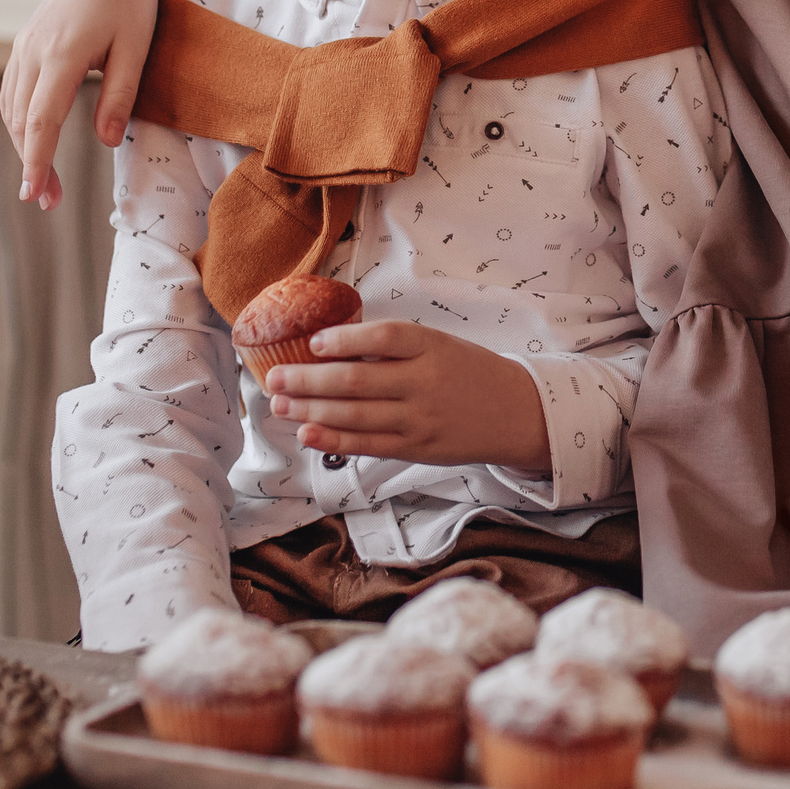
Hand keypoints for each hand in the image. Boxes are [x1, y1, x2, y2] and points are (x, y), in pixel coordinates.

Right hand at [0, 0, 182, 208]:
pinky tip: (32, 140)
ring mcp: (24, 45)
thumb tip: (106, 141)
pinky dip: (19, 120)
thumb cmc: (132, 3)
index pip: (41, 120)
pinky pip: (12, 90)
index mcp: (62, 53)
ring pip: (12, 108)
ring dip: (23, 146)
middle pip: (22, 120)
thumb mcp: (136, 49)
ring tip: (44, 181)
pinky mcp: (25, 43)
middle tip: (48, 202)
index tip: (35, 195)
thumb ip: (121, 95)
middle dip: (31, 163)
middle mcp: (33, 50)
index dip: (37, 161)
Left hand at [262, 321, 550, 469]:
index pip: (383, 339)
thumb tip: (332, 349)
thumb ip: (394, 347)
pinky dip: (333, 439)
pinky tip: (306, 432)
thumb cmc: (469, 372)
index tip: (313, 342)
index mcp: (432, 347)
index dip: (344, 340)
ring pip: (354, 416)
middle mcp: (425, 383)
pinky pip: (367, 445)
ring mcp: (419, 420)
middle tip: (274, 376)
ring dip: (310, 410)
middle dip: (308, 380)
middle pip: (356, 381)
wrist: (515, 412)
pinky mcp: (416, 448)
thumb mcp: (439, 344)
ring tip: (279, 404)